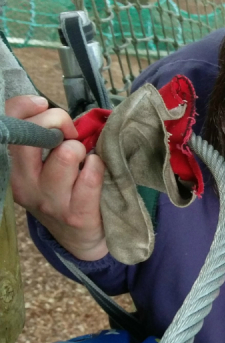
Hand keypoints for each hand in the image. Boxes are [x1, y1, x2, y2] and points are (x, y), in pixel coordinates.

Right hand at [6, 95, 107, 259]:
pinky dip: (97, 166)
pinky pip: (90, 177)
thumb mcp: (43, 165)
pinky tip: (96, 169)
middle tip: (70, 133)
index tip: (42, 103)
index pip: (10, 127)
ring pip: (65, 154)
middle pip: (35, 137)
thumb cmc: (65, 192)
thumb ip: (42, 138)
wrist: (81, 240)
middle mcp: (25, 185)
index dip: (24, 107)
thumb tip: (46, 106)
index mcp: (12, 169)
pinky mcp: (76, 215)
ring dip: (80, 149)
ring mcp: (50, 202)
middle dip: (57, 122)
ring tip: (83, 159)